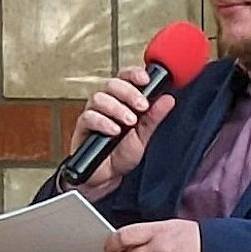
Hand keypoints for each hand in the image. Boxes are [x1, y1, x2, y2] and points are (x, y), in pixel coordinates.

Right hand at [70, 67, 178, 190]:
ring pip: (99, 97)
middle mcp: (106, 104)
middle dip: (128, 92)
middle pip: (112, 84)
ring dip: (117, 108)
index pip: (125, 78)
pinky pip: (88, 117)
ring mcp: (93, 114)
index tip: (146, 79)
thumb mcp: (143, 136)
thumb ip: (154, 117)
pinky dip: (103, 122)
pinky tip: (114, 131)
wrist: (107, 177)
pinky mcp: (82, 128)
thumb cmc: (122, 155)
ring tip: (129, 122)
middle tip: (141, 106)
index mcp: (122, 101)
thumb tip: (168, 99)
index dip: (134, 74)